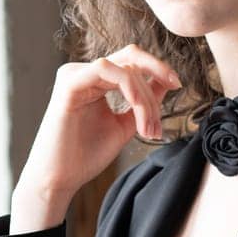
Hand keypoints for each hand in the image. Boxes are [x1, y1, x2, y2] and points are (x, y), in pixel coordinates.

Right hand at [16, 46, 180, 209]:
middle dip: (156, 83)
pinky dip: (129, 88)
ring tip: (147, 129)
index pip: (132, 61)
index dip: (158, 69)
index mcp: (95, 79)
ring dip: (144, 97)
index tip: (177, 85)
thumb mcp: (124, 125)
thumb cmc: (86, 155)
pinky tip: (136, 110)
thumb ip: (142, 103)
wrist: (60, 179)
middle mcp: (83, 72)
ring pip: (125, 67)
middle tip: (160, 121)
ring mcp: (74, 74)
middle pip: (132, 58)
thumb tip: (165, 82)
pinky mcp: (69, 83)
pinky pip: (106, 69)